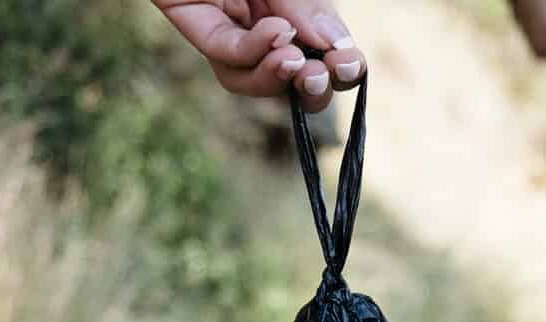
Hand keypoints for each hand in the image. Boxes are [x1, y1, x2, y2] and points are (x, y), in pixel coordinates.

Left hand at [151, 1, 366, 113]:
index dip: (339, 70)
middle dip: (311, 89)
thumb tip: (337, 47)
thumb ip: (309, 8)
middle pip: (289, 82)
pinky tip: (275, 32)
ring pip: (252, 78)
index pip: (321, 55)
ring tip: (294, 59)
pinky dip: (254, 50)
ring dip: (278, 77)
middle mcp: (259, 25)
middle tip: (322, 76)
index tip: (351, 65)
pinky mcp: (194, 22)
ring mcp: (225, 28)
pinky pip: (227, 53)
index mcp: (290, 12)